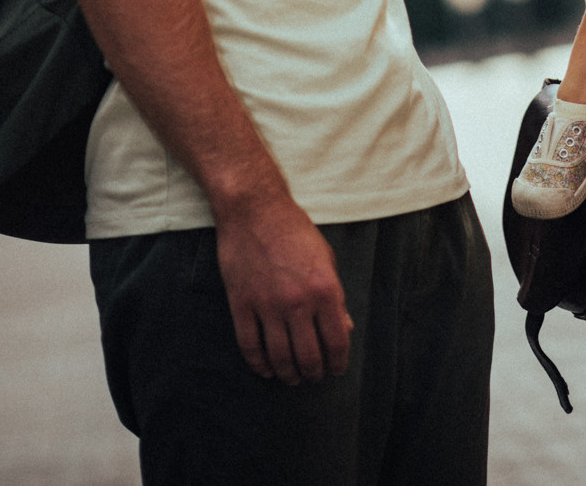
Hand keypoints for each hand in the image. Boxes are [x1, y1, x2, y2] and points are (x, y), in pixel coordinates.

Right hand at [216, 185, 351, 384]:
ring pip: (280, 358)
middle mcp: (297, 302)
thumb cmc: (294, 229)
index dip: (338, 362)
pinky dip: (259, 364)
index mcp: (324, 289)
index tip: (336, 369)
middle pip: (308, 357)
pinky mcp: (241, 305)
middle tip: (313, 376)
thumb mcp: (325, 258)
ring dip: (288, 374)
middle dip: (313, 373)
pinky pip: (250, 347)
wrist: (254, 208)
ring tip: (291, 377)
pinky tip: (266, 369)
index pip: (336, 341)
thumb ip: (335, 296)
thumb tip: (344, 329)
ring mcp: (267, 305)